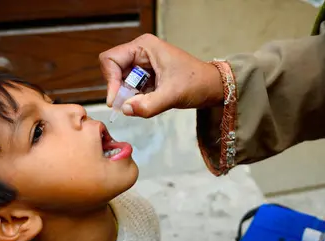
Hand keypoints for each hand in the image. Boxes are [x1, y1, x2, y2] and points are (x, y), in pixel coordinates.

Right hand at [99, 34, 223, 117]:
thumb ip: (148, 105)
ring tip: (145, 103)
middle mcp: (140, 52)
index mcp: (144, 46)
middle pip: (114, 71)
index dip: (110, 81)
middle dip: (120, 90)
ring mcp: (143, 63)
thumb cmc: (197, 83)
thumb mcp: (172, 95)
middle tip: (130, 106)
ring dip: (128, 96)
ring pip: (122, 82)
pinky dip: (135, 98)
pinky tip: (149, 102)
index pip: (111, 59)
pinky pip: (131, 88)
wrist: (213, 88)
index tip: (117, 101)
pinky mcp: (147, 75)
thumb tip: (124, 110)